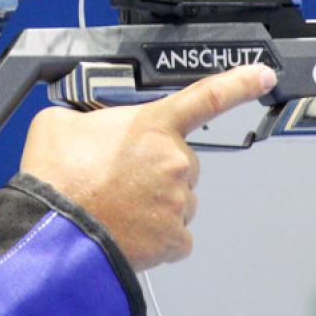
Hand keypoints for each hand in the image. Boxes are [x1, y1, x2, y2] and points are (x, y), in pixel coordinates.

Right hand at [19, 63, 275, 269]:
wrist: (54, 232)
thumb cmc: (57, 180)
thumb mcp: (59, 123)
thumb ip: (87, 117)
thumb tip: (85, 126)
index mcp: (151, 124)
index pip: (207, 95)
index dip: (240, 83)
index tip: (261, 76)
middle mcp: (174, 160)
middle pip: (181, 160)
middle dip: (156, 166)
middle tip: (119, 176)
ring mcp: (178, 200)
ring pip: (178, 198)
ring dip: (155, 200)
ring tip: (117, 204)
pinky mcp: (175, 238)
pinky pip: (174, 233)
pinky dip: (155, 234)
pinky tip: (128, 228)